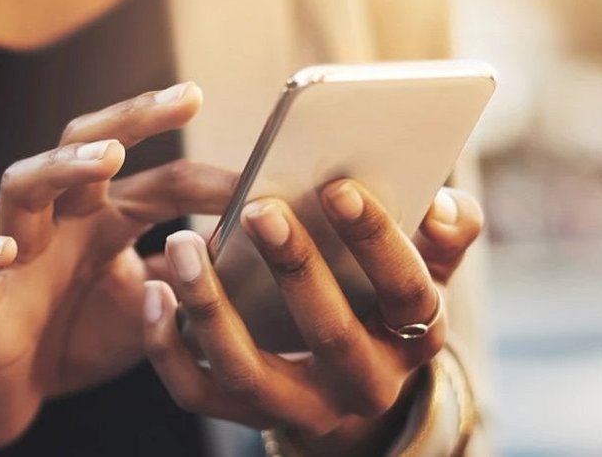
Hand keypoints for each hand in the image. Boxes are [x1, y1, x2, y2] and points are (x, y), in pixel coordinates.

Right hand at [0, 83, 238, 453]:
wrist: (11, 392)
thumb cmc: (79, 336)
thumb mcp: (152, 307)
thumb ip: (191, 275)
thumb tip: (253, 249)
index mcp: (104, 218)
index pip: (161, 182)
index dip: (211, 179)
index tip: (264, 176)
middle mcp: (59, 220)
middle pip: (85, 145)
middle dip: (133, 117)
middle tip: (186, 97)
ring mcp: (13, 252)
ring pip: (22, 185)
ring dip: (63, 167)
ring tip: (109, 158)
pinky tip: (4, 249)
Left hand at [141, 181, 484, 451]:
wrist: (349, 377)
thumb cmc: (383, 294)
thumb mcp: (428, 266)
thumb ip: (448, 232)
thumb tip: (445, 205)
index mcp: (415, 338)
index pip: (406, 292)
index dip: (377, 241)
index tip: (340, 187)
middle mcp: (363, 386)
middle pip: (329, 333)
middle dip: (295, 268)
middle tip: (260, 206)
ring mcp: (301, 408)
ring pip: (249, 371)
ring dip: (211, 306)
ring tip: (183, 243)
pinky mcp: (244, 415)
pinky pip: (197, 392)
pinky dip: (167, 346)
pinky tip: (153, 290)